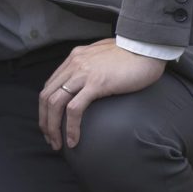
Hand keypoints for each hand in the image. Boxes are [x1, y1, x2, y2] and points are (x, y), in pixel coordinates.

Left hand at [38, 41, 167, 150]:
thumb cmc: (132, 54)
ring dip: (52, 127)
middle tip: (50, 138)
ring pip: (55, 103)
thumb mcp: (104, 56)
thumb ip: (93, 66)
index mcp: (74, 58)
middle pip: (46, 96)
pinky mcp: (96, 84)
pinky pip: (74, 109)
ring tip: (57, 143)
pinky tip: (74, 140)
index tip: (50, 124)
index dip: (45, 107)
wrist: (147, 48)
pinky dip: (71, 127)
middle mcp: (73, 65)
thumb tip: (91, 80)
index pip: (49, 86)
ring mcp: (83, 74)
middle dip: (44, 120)